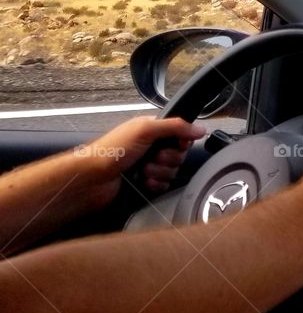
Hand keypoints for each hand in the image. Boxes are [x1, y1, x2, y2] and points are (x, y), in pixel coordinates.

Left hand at [77, 116, 205, 206]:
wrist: (92, 180)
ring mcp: (148, 164)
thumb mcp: (145, 130)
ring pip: (172, 171)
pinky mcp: (145, 182)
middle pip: (178, 154)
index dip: (181, 142)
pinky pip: (164, 185)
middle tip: (152, 158)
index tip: (175, 144)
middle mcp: (151, 146)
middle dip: (167, 159)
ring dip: (159, 173)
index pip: (181, 134)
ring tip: (143, 171)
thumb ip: (175, 126)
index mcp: (151, 129)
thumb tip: (200, 129)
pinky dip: (156, 185)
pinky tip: (143, 182)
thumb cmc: (111, 151)